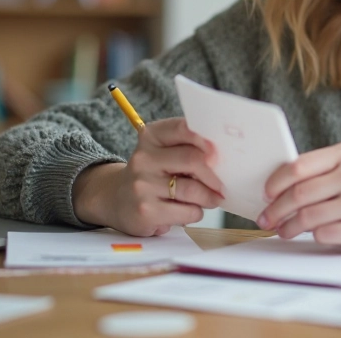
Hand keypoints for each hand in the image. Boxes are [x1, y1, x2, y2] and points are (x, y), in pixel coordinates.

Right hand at [72, 118, 223, 236]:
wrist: (116, 199)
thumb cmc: (152, 173)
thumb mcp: (162, 152)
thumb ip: (188, 148)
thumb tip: (224, 157)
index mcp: (151, 136)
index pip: (183, 128)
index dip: (206, 139)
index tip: (220, 152)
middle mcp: (144, 158)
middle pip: (193, 160)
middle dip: (214, 175)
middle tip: (223, 186)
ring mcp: (142, 185)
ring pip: (192, 189)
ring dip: (209, 197)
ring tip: (213, 199)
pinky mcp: (146, 211)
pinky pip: (187, 211)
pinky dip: (196, 212)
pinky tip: (190, 210)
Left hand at [257, 142, 340, 252]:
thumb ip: (316, 172)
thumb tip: (273, 188)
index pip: (299, 166)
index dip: (276, 182)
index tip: (266, 194)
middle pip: (300, 193)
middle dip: (276, 209)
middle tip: (266, 218)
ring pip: (308, 216)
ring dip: (288, 226)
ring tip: (283, 230)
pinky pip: (323, 233)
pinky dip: (313, 236)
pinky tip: (312, 235)